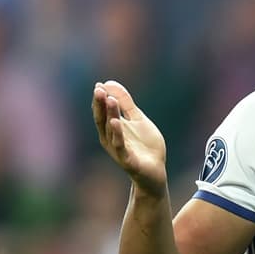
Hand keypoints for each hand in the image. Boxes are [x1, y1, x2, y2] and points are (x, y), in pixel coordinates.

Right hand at [92, 80, 167, 194]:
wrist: (156, 170)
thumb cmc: (145, 145)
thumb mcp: (137, 120)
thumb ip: (126, 104)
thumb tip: (110, 83)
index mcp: (111, 128)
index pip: (102, 111)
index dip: (100, 99)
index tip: (99, 84)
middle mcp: (110, 138)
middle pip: (102, 119)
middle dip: (100, 104)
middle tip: (99, 89)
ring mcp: (117, 149)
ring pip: (110, 130)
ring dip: (110, 114)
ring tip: (110, 100)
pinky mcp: (127, 160)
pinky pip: (120, 146)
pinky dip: (117, 134)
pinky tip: (116, 122)